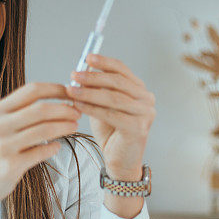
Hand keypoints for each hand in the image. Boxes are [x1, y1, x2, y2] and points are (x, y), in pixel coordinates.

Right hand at [0, 82, 80, 204]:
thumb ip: (19, 113)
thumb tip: (55, 101)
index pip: (31, 91)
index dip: (55, 89)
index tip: (70, 91)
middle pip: (41, 109)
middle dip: (65, 109)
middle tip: (77, 112)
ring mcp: (4, 146)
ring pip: (44, 130)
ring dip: (64, 127)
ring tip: (74, 126)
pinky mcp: (11, 165)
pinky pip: (40, 152)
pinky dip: (53, 148)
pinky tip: (58, 146)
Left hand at [66, 53, 155, 177]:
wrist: (119, 161)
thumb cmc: (111, 132)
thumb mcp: (103, 105)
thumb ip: (97, 89)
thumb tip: (82, 69)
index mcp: (140, 90)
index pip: (122, 70)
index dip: (104, 62)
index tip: (87, 58)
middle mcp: (147, 99)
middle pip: (117, 82)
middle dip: (93, 77)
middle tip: (74, 75)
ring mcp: (145, 114)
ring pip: (113, 98)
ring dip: (89, 92)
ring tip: (71, 90)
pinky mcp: (138, 128)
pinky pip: (111, 114)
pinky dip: (92, 108)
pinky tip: (78, 105)